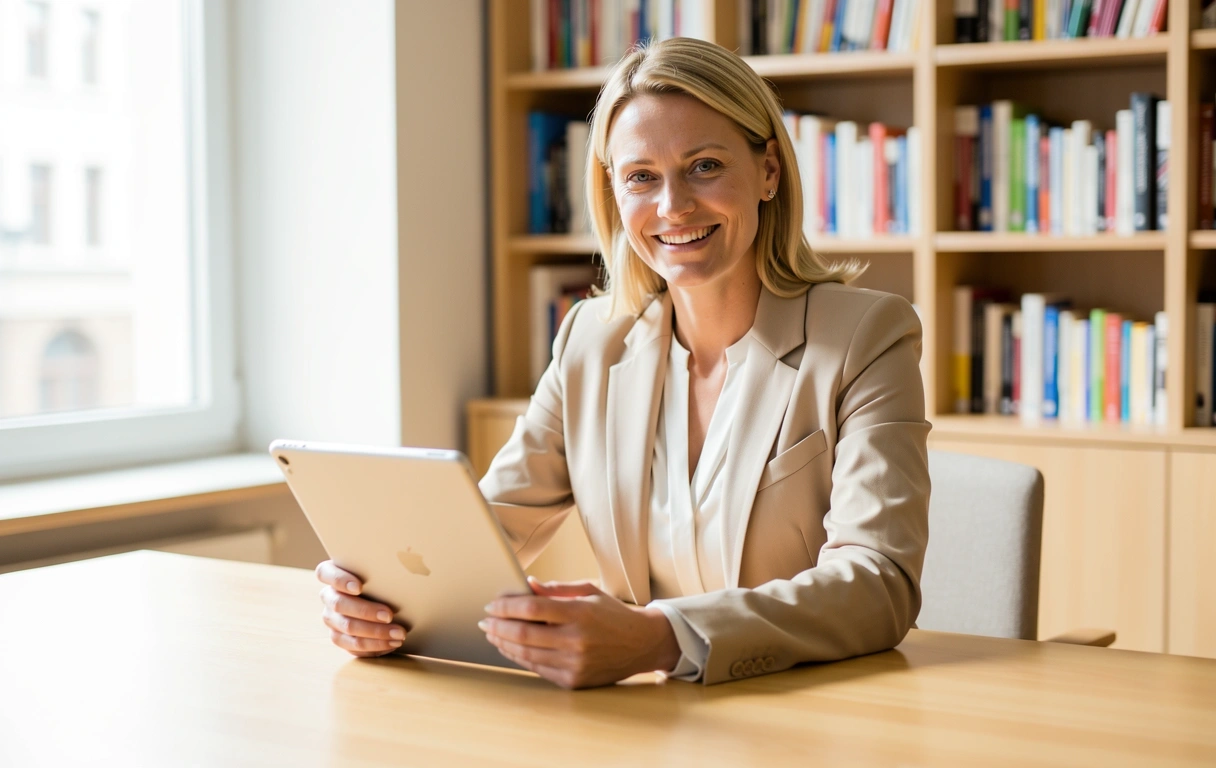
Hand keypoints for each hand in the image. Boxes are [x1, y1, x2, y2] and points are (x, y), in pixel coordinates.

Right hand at [315, 560, 407, 656]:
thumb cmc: (383, 578)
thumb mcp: (381, 570)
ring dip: (375, 633)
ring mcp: (332, 619)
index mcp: (332, 574)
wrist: (386, 600)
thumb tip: (407, 563)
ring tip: (398, 634)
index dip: (339, 580)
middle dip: (366, 611)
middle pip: (339, 604)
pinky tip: (392, 644)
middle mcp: (328, 596)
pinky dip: (374, 646)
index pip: (325, 573)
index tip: (359, 587)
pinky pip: (353, 646)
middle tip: (389, 615)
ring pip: (347, 628)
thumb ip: (383, 566)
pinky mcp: (339, 637)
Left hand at [479, 577, 681, 688]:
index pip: (533, 609)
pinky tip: (511, 649)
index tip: (492, 605)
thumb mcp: (589, 592)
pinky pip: (538, 669)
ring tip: (493, 634)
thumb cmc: (613, 614)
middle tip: (485, 621)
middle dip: (499, 627)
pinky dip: (520, 658)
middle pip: (524, 634)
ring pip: (527, 655)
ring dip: (505, 644)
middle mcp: (577, 640)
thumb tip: (527, 584)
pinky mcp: (574, 680)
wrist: (642, 644)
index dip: (507, 606)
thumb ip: (556, 590)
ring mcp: (575, 663)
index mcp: (580, 613)